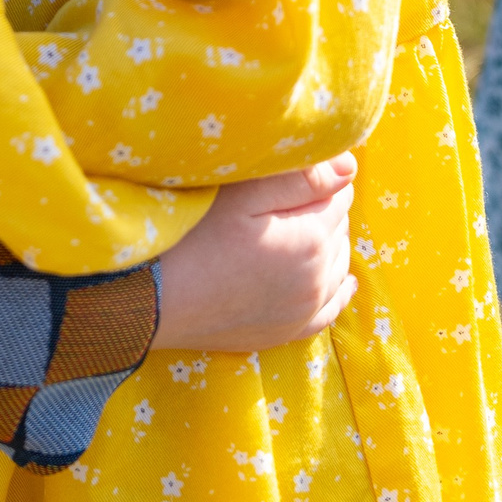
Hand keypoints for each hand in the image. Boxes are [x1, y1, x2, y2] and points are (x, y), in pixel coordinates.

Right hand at [155, 158, 358, 352]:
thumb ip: (301, 178)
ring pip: (338, 266)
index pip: (338, 194)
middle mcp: (319, 280)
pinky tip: (343, 281)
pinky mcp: (286, 333)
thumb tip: (351, 168)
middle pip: (340, 229)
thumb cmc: (190, 235)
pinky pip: (330, 310)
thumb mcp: (242, 195)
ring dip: (328, 243)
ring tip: (300, 225)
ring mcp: (304, 312)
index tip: (292, 170)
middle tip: (286, 194)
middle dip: (323, 208)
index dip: (318, 176)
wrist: (150, 299)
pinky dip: (338, 290)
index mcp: (312, 240)